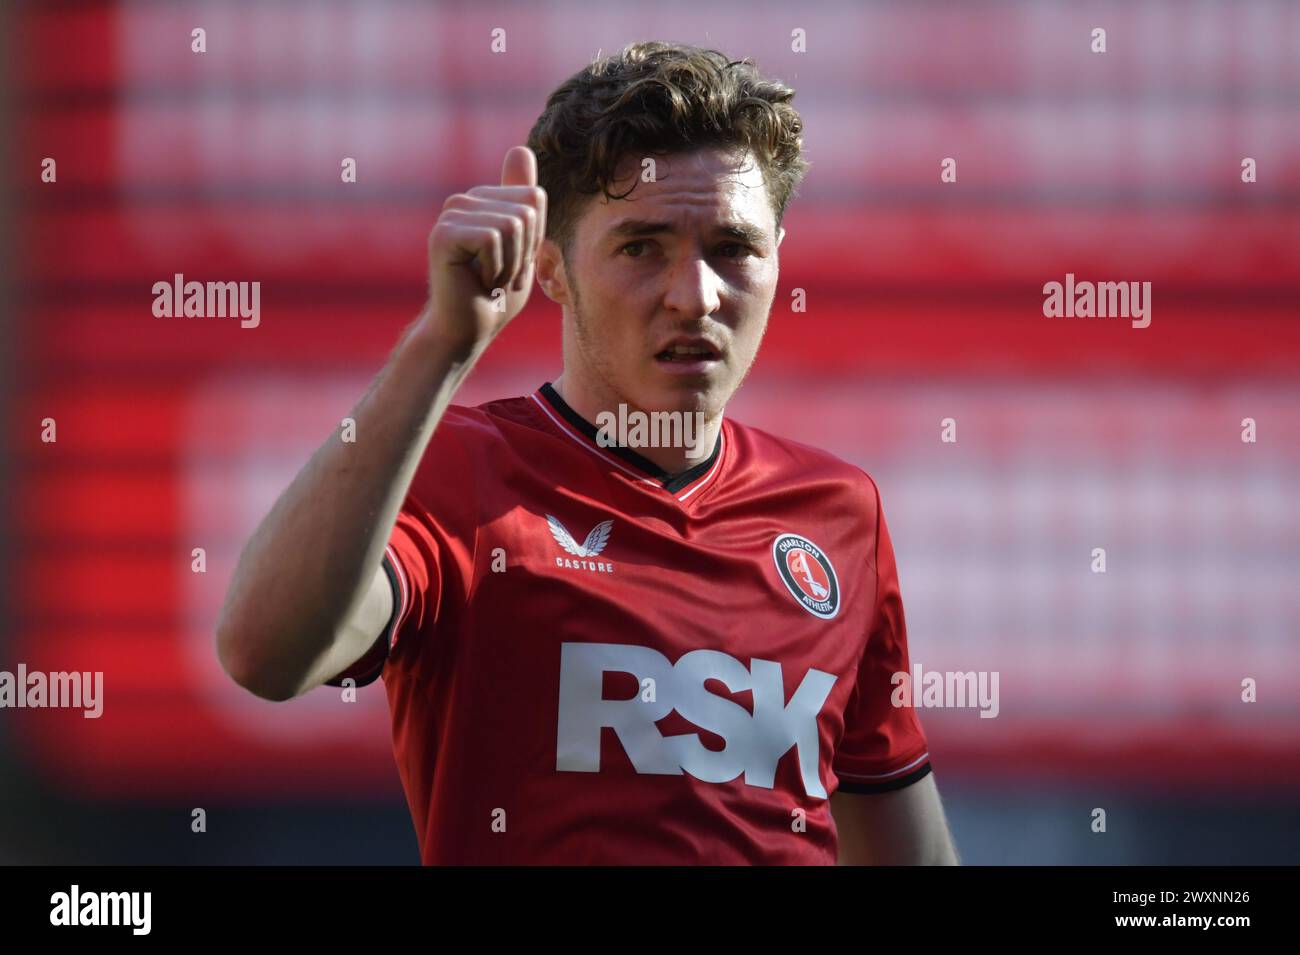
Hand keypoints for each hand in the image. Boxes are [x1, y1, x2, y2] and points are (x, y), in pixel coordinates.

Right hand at [420, 145, 547, 352]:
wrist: (469, 329)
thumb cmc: (497, 296)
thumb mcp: (523, 246)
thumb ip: (524, 202)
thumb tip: (520, 147)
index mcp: (484, 200)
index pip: (535, 197)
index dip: (536, 238)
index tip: (515, 263)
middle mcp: (464, 200)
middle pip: (527, 209)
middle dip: (525, 252)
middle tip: (501, 276)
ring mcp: (451, 214)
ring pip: (513, 224)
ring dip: (511, 265)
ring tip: (490, 280)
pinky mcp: (444, 233)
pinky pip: (494, 239)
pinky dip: (496, 269)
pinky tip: (478, 282)